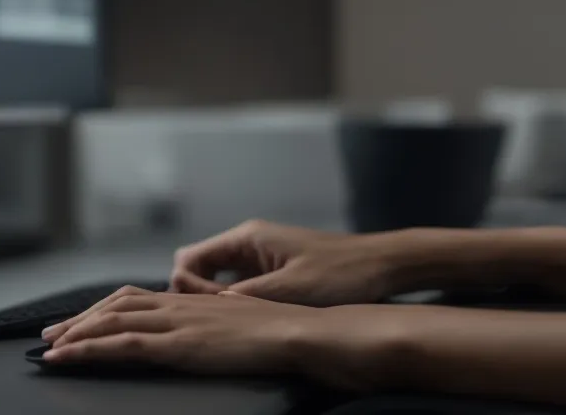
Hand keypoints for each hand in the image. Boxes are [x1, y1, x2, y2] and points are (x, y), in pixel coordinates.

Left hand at [38, 287, 321, 376]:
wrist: (297, 331)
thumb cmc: (280, 330)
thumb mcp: (241, 321)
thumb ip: (217, 322)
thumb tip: (207, 333)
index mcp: (192, 300)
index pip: (135, 298)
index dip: (104, 308)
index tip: (82, 320)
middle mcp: (178, 304)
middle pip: (115, 306)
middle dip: (80, 320)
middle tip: (50, 334)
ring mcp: (175, 322)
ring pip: (111, 322)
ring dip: (75, 334)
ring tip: (49, 348)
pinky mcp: (176, 343)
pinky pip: (121, 344)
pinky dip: (87, 349)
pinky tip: (67, 358)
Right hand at [169, 219, 405, 304]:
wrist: (381, 265)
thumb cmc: (340, 274)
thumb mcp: (289, 289)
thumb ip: (244, 296)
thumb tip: (201, 305)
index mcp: (247, 237)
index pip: (189, 259)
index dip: (184, 287)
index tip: (199, 313)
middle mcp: (249, 242)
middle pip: (199, 268)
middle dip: (195, 296)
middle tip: (211, 323)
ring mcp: (261, 257)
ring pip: (218, 279)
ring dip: (215, 301)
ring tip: (227, 326)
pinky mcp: (275, 271)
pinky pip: (240, 286)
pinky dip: (235, 302)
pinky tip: (248, 322)